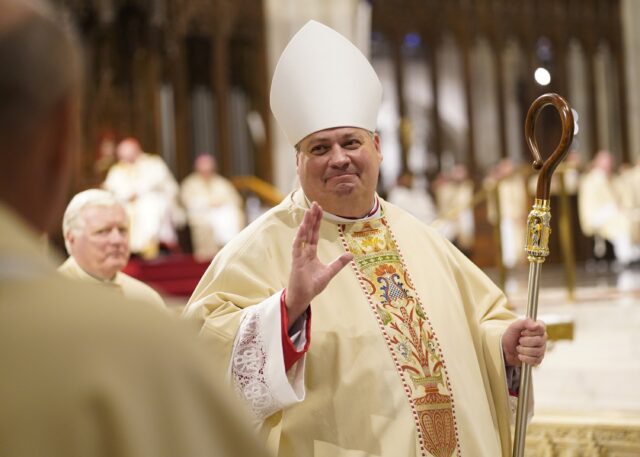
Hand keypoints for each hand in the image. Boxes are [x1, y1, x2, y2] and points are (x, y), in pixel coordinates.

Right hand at [285, 202, 352, 326]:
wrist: (303, 297)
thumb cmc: (312, 286)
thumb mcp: (329, 272)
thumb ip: (339, 263)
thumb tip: (351, 254)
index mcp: (311, 253)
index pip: (314, 234)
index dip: (317, 222)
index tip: (319, 209)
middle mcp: (304, 251)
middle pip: (308, 231)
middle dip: (312, 217)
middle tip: (315, 203)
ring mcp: (299, 255)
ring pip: (303, 235)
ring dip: (306, 223)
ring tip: (309, 211)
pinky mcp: (296, 261)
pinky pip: (298, 246)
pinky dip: (300, 236)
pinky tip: (303, 227)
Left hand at [501, 318, 546, 366]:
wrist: (505, 349)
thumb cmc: (511, 336)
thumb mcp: (515, 326)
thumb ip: (525, 322)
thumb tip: (536, 325)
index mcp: (538, 328)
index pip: (542, 328)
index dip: (531, 331)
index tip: (522, 332)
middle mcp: (542, 338)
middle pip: (539, 340)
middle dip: (525, 341)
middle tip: (519, 340)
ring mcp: (541, 349)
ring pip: (538, 351)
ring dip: (524, 350)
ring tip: (518, 348)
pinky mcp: (538, 359)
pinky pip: (536, 360)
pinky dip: (525, 358)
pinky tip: (520, 355)